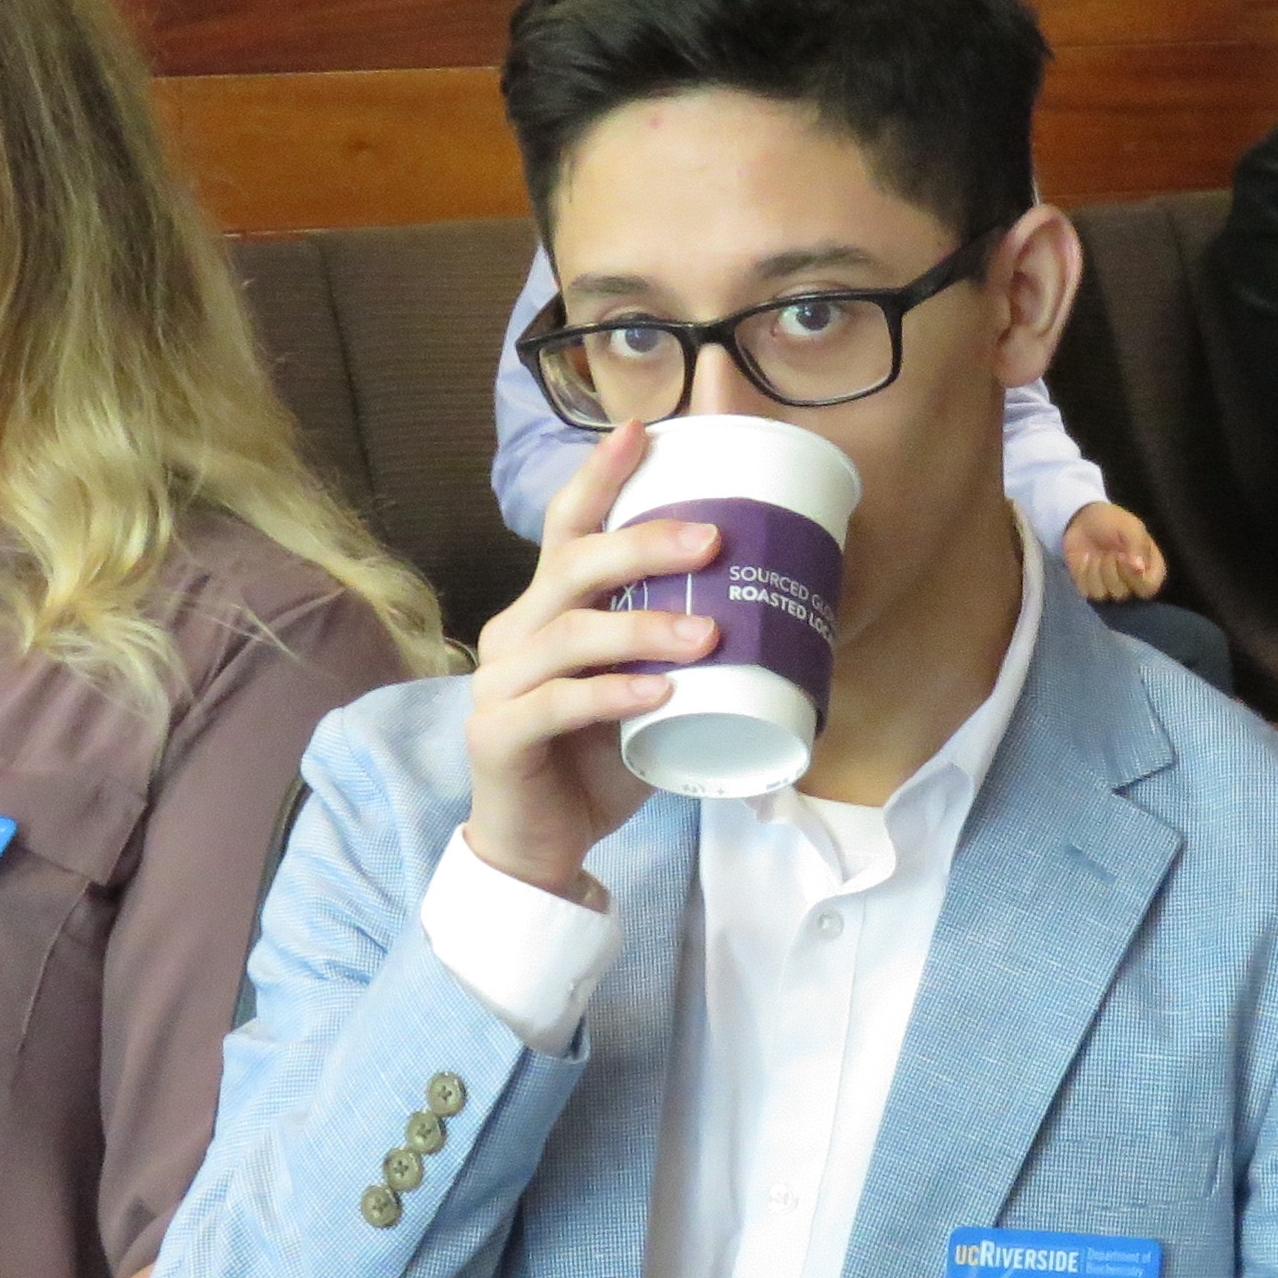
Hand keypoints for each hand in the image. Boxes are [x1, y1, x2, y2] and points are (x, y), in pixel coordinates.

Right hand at [466, 422, 722, 901]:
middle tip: (713, 540)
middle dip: (643, 544)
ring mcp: (500, 683)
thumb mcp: (648, 690)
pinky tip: (658, 695)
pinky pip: (556, 705)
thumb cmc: (599, 760)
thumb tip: (777, 604)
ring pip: (568, 634)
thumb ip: (682, 649)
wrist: (542, 846)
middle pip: (572, 566)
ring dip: (642, 629)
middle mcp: (517, 632)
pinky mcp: (500, 735)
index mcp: (548, 608)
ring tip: (708, 637)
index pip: (568, 527)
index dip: (600, 476)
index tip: (643, 430)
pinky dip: (611, 696)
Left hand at [1061, 501, 1167, 600]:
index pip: (1148, 588)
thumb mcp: (1131, 526)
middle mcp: (1133, 583)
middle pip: (1123, 594)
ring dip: (1097, 570)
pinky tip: (1087, 559)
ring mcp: (1111, 588)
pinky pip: (1087, 591)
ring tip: (1098, 554)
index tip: (1123, 556)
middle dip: (1111, 570)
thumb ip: (1138, 545)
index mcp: (1150, 569)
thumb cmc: (1114, 523)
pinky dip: (1084, 572)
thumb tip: (1139, 569)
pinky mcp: (1091, 589)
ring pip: (1103, 594)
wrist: (1084, 520)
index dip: (1134, 576)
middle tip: (1110, 552)